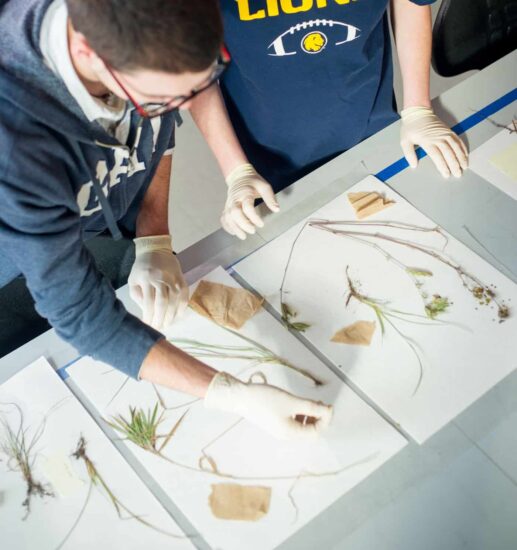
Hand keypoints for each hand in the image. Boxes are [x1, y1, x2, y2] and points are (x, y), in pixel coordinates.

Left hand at [128, 235, 188, 329]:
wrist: (155, 248)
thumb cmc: (141, 267)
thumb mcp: (133, 280)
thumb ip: (138, 296)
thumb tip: (147, 311)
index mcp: (146, 278)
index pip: (148, 301)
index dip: (148, 316)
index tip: (147, 325)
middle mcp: (161, 278)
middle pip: (163, 302)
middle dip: (160, 318)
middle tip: (158, 328)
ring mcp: (173, 277)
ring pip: (175, 299)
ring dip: (172, 314)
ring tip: (167, 324)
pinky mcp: (181, 277)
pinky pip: (185, 293)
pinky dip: (183, 305)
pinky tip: (179, 315)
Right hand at [204, 372, 332, 439]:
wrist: (240, 397)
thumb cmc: (266, 399)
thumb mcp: (292, 402)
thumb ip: (312, 407)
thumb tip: (328, 411)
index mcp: (291, 433)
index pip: (316, 431)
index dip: (325, 419)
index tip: (328, 405)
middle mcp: (286, 435)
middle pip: (310, 431)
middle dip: (318, 418)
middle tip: (320, 403)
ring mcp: (280, 430)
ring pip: (302, 426)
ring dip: (310, 415)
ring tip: (310, 402)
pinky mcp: (275, 423)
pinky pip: (293, 422)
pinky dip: (300, 414)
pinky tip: (298, 404)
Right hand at [221, 163, 279, 239]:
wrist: (239, 177)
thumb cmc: (253, 182)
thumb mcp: (264, 186)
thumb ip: (270, 198)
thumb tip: (276, 209)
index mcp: (245, 193)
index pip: (247, 206)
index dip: (254, 217)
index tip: (261, 224)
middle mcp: (235, 199)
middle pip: (234, 213)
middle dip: (243, 224)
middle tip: (252, 231)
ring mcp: (229, 204)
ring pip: (228, 217)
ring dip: (235, 228)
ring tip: (243, 236)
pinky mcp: (226, 207)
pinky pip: (223, 218)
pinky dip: (227, 226)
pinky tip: (234, 232)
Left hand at [400, 106, 467, 177]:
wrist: (417, 112)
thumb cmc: (410, 128)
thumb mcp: (405, 141)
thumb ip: (409, 154)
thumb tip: (414, 165)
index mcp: (427, 141)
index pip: (437, 156)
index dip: (443, 166)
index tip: (446, 174)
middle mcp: (438, 138)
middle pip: (449, 153)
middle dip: (454, 164)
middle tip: (458, 174)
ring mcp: (445, 133)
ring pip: (456, 147)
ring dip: (461, 157)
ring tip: (464, 166)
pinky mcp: (448, 130)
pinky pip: (458, 140)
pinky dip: (462, 147)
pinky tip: (465, 155)